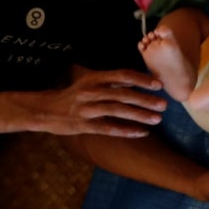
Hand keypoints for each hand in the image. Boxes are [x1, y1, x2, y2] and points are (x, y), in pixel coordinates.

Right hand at [16, 69, 167, 137]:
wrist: (44, 110)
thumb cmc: (71, 95)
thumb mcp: (88, 82)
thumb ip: (109, 81)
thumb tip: (135, 79)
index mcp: (94, 78)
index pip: (122, 75)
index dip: (141, 79)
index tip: (158, 84)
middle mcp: (91, 92)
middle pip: (123, 94)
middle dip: (145, 99)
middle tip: (164, 104)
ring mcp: (87, 109)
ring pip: (118, 111)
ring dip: (140, 115)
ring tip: (157, 119)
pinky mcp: (84, 125)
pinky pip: (109, 128)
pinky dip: (127, 130)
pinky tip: (142, 133)